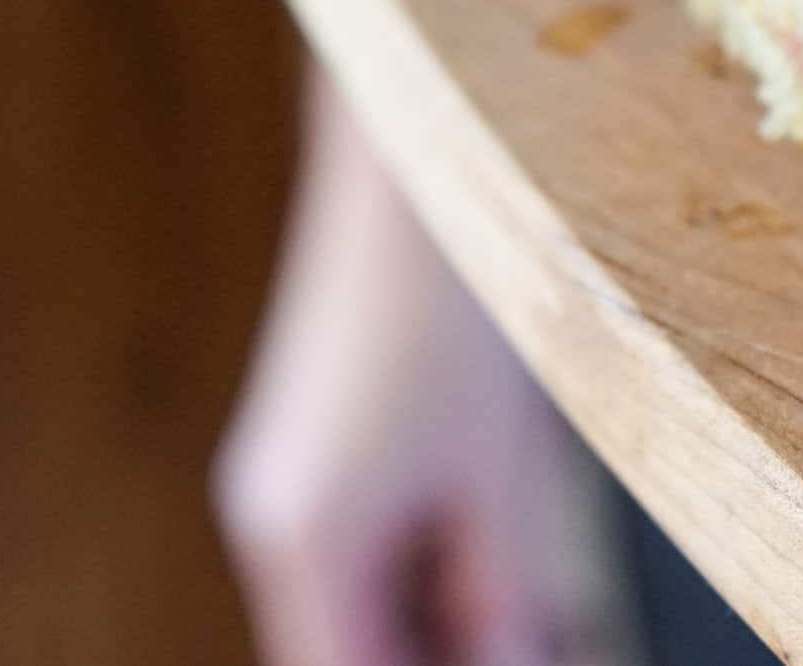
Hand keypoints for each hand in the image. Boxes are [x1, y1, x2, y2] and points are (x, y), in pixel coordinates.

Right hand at [213, 81, 592, 665]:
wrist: (411, 183)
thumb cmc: (466, 315)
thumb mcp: (504, 479)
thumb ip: (504, 601)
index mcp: (309, 543)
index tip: (517, 664)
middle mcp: (271, 525)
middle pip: (350, 651)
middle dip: (434, 658)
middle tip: (531, 642)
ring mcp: (282, 492)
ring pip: (357, 612)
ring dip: (432, 628)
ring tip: (526, 612)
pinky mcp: (308, 460)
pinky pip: (359, 560)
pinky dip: (421, 580)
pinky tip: (492, 565)